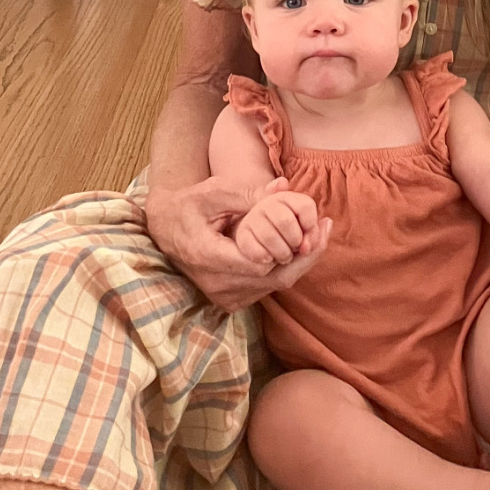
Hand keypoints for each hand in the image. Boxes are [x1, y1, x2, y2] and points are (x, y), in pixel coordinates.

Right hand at [145, 174, 331, 312]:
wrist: (165, 229)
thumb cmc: (189, 204)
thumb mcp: (213, 191)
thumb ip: (247, 193)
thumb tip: (283, 188)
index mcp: (207, 256)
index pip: (260, 261)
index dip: (290, 245)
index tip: (312, 225)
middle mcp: (215, 284)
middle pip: (273, 277)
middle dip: (304, 254)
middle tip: (325, 227)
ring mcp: (223, 296)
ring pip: (273, 286)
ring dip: (298, 261)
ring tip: (318, 233)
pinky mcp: (230, 301)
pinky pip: (265, 288)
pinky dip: (284, 268)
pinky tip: (298, 247)